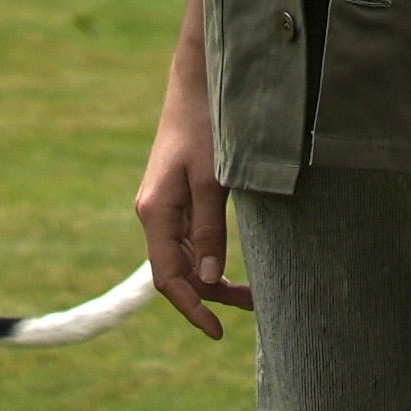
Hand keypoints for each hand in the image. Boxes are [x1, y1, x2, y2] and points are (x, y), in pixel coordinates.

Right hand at [135, 0, 247, 338]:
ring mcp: (166, 204)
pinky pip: (192, 236)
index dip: (192, 308)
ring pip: (186, 256)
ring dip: (214, 275)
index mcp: (156, 212)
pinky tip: (236, 259)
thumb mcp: (214, 179)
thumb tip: (212, 279)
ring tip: (254, 291)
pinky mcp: (180, 194)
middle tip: (254, 306)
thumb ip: (212, 229)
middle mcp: (155, 213)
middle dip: (210, 295)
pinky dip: (212, 254)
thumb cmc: (206, 124)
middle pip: (177, 271)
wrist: (197, 79)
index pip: (168, 278)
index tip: (217, 332)